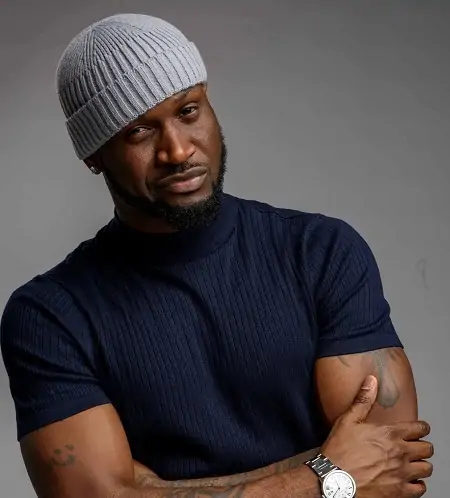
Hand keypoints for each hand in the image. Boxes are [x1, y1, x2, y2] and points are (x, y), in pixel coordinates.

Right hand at [320, 375, 433, 497]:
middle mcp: (400, 453)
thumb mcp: (347, 420)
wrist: (335, 480)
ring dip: (420, 465)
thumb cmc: (339, 450)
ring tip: (412, 464)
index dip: (421, 427)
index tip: (418, 429)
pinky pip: (420, 489)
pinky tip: (408, 481)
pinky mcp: (400, 492)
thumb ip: (363, 400)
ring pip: (427, 469)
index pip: (420, 428)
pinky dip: (417, 485)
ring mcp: (402, 474)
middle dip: (422, 446)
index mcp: (390, 434)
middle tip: (414, 446)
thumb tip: (372, 381)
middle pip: (427, 449)